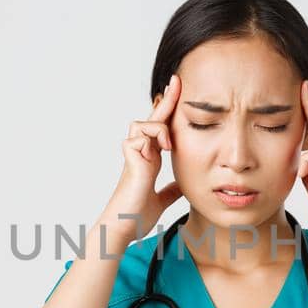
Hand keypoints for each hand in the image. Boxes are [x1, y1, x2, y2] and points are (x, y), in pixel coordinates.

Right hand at [103, 74, 183, 240]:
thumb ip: (171, 190)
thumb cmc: (137, 215)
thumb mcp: (162, 200)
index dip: (169, 114)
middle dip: (167, 99)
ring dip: (160, 127)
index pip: (160, 130)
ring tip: (170, 145)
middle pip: (152, 118)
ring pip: (143, 122)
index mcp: (149, 160)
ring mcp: (133, 153)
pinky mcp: (130, 157)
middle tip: (177, 80)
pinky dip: (156, 136)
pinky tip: (165, 150)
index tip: (180, 96)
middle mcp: (140, 153)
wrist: (124, 226)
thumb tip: (183, 187)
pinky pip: (142, 134)